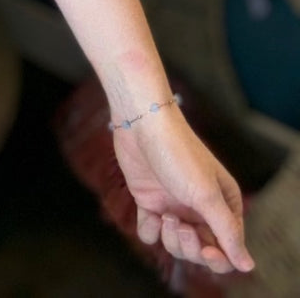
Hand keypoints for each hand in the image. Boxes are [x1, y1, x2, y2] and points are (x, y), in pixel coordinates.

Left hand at [113, 110, 254, 275]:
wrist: (142, 123)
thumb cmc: (179, 153)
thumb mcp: (207, 195)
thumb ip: (227, 232)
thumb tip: (248, 266)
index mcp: (223, 205)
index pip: (227, 248)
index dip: (218, 258)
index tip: (207, 251)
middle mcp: (200, 208)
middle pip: (200, 250)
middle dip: (191, 248)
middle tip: (181, 226)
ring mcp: (174, 205)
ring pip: (176, 245)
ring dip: (171, 239)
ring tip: (166, 217)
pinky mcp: (150, 202)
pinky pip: (151, 233)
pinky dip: (149, 230)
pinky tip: (150, 214)